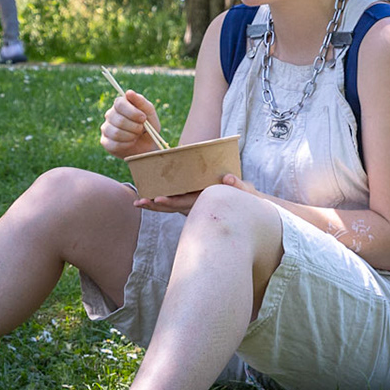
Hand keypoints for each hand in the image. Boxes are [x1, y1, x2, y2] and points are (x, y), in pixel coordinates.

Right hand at [100, 89, 165, 159]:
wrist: (147, 145)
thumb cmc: (148, 126)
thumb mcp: (150, 113)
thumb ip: (141, 102)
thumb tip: (129, 92)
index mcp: (120, 104)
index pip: (119, 104)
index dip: (132, 112)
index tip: (143, 118)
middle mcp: (110, 114)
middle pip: (119, 120)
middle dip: (135, 127)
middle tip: (141, 129)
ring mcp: (106, 128)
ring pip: (116, 133)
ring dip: (131, 136)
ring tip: (136, 136)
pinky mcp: (105, 141)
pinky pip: (114, 144)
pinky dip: (127, 145)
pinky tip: (131, 143)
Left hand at [132, 173, 252, 214]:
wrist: (251, 211)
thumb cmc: (248, 200)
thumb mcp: (246, 192)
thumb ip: (239, 185)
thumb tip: (228, 178)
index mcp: (206, 202)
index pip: (185, 203)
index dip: (171, 202)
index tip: (157, 199)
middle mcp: (197, 206)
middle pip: (173, 208)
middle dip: (156, 206)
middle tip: (139, 202)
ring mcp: (195, 205)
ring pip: (172, 207)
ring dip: (155, 205)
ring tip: (138, 202)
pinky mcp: (194, 202)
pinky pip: (176, 203)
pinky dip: (163, 202)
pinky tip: (149, 198)